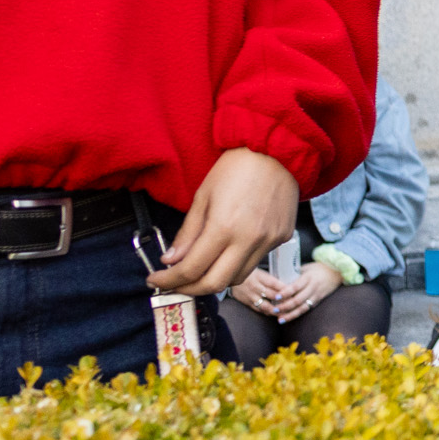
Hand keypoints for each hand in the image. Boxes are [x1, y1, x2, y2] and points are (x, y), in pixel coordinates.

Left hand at [151, 147, 299, 297]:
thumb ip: (188, 233)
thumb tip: (172, 260)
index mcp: (224, 227)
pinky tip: (229, 248)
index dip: (169, 280)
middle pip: (215, 284)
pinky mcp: (281, 238)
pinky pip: (255, 261)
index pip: (191, 270)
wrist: (278, 150)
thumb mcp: (203, 196)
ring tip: (201, 267)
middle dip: (189, 289)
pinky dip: (237, 262)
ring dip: (215, 278)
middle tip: (175, 284)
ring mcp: (268, 242)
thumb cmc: (237, 167)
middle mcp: (248, 240)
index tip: (157, 280)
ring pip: (237, 278)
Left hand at [259, 263, 340, 322]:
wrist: (337, 272)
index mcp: (308, 277)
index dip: (286, 292)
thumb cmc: (318, 268)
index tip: (276, 296)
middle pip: (298, 299)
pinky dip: (297, 314)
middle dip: (285, 306)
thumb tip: (278, 279)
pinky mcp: (318, 301)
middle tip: (274, 309)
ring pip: (302, 308)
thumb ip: (295, 274)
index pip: (296, 286)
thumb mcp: (306, 268)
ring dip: (290, 314)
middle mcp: (313, 287)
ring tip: (280, 319)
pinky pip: (307, 309)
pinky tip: (288, 318)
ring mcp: (316, 295)